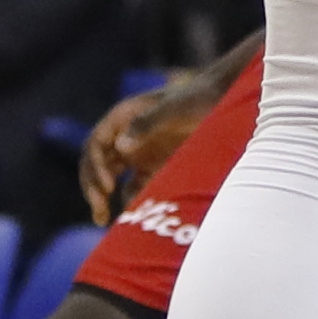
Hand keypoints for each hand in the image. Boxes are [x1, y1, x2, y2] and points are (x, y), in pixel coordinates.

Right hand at [83, 70, 221, 223]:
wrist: (224, 100)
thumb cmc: (197, 98)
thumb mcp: (174, 107)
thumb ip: (147, 123)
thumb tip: (121, 147)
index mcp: (123, 118)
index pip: (96, 145)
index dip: (96, 167)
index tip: (108, 187)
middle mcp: (125, 136)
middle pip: (97, 164)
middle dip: (93, 187)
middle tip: (100, 211)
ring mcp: (139, 152)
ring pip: (111, 178)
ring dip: (103, 198)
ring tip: (103, 220)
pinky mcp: (154, 167)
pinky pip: (134, 187)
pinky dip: (130, 201)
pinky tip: (133, 215)